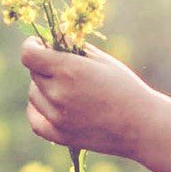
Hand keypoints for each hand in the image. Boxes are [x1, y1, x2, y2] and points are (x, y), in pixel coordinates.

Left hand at [22, 36, 164, 158]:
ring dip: (42, 87)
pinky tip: (51, 104)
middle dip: (44, 65)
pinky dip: (38, 109)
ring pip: (33, 94)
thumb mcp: (102, 59)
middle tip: (63, 67)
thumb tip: (52, 36)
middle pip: (33, 73)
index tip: (40, 45)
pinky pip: (35, 118)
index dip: (31, 46)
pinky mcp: (59, 135)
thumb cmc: (124, 87)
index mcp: (69, 69)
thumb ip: (74, 46)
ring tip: (66, 87)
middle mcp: (58, 93)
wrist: (141, 125)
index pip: (29, 54)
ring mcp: (57, 116)